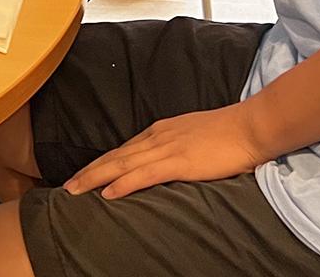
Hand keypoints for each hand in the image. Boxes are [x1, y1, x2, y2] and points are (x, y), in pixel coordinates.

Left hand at [63, 104, 271, 199]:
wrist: (251, 126)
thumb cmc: (230, 133)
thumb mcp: (194, 136)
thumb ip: (178, 147)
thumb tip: (169, 161)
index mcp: (161, 131)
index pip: (124, 149)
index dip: (101, 163)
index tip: (84, 174)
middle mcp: (158, 137)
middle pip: (115, 156)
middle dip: (89, 171)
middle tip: (67, 186)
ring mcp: (167, 148)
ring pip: (122, 165)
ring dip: (95, 178)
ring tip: (75, 191)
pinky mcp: (180, 161)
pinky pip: (145, 175)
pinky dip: (123, 183)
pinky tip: (107, 193)